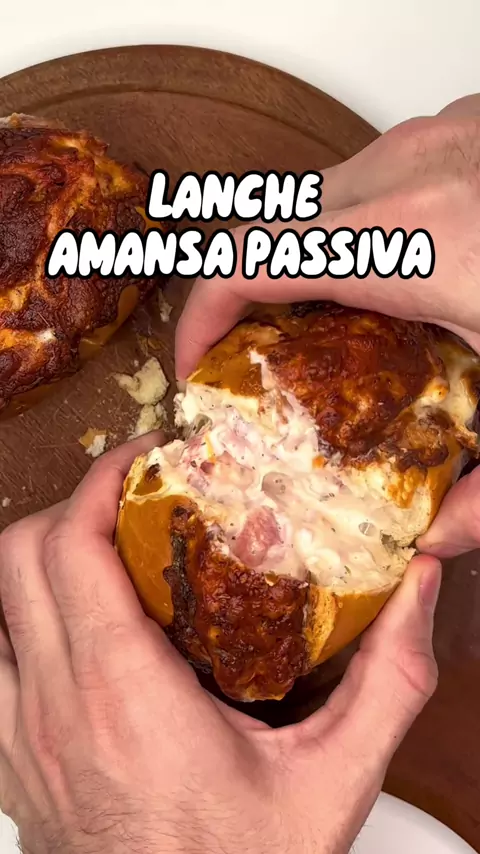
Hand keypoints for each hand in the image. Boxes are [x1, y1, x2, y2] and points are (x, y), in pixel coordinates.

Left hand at [0, 435, 439, 853]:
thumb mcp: (335, 781)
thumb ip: (386, 679)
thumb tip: (417, 589)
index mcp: (124, 695)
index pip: (74, 547)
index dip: (102, 482)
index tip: (145, 460)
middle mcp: (56, 707)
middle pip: (20, 556)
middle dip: (72, 505)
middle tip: (133, 499)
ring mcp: (21, 739)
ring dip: (39, 557)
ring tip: (104, 550)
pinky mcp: (12, 765)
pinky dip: (17, 618)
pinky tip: (69, 625)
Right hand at [175, 93, 479, 559]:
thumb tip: (431, 544)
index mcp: (417, 240)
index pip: (250, 260)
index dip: (200, 316)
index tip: (196, 368)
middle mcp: (413, 170)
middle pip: (270, 224)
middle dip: (241, 293)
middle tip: (251, 363)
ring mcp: (439, 136)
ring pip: (315, 197)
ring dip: (293, 260)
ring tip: (313, 330)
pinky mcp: (461, 128)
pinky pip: (367, 178)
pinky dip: (347, 230)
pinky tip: (385, 282)